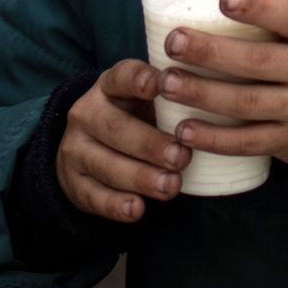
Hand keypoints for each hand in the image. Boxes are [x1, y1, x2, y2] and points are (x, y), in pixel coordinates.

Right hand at [57, 58, 191, 221]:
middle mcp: (86, 114)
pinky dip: (115, 205)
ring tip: (171, 186)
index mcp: (109, 86)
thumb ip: (171, 103)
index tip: (162, 85)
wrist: (90, 150)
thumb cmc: (136, 120)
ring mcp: (74, 149)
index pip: (122, 77)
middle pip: (114, 127)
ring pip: (104, 164)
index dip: (140, 80)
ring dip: (140, 177)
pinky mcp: (73, 183)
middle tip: (182, 156)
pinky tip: (136, 209)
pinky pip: (92, 196)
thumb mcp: (148, 104)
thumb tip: (215, 108)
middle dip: (150, 144)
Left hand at [160, 0, 287, 166]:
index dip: (259, 7)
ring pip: (247, 103)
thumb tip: (211, 0)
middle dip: (211, 52)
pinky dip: (213, 138)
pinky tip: (184, 130)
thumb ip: (279, 22)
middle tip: (174, 42)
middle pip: (259, 61)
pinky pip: (247, 142)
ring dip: (202, 93)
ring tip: (167, 83)